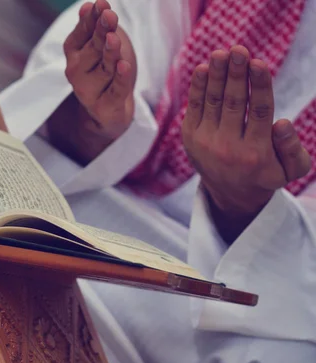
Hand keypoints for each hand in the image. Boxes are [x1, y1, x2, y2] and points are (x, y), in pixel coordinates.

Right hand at [63, 0, 135, 137]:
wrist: (109, 111)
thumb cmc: (106, 71)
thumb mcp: (101, 45)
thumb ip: (94, 27)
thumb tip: (87, 6)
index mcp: (74, 52)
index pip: (83, 31)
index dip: (92, 19)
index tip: (100, 5)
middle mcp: (77, 71)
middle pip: (93, 48)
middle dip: (101, 32)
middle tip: (109, 16)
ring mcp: (89, 90)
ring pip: (105, 68)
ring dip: (109, 54)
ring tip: (113, 39)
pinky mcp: (105, 106)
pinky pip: (115, 90)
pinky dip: (120, 79)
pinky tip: (123, 66)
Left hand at [182, 46, 310, 241]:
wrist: (229, 194)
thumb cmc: (266, 175)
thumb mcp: (290, 170)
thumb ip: (292, 149)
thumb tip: (282, 123)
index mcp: (255, 153)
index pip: (258, 112)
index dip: (259, 85)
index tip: (259, 62)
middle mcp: (227, 147)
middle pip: (233, 103)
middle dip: (235, 74)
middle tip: (238, 50)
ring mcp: (205, 142)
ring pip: (212, 102)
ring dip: (216, 75)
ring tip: (221, 53)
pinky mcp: (190, 138)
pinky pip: (194, 107)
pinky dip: (198, 88)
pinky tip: (204, 68)